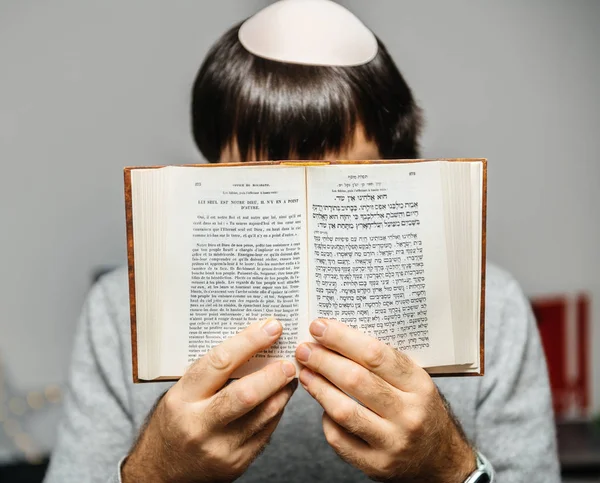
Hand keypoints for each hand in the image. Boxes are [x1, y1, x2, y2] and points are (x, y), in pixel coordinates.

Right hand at [122, 318, 296, 482]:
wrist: (162, 471)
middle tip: (289, 361)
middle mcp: (200, 424)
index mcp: (182, 398)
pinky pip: (266, 431)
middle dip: (273, 374)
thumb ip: (211, 372)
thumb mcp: (180, 392)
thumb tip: (252, 342)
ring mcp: (220, 447)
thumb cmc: (174, 422)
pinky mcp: (236, 463)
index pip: (219, 363)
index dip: (249, 342)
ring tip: (289, 375)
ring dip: (282, 391)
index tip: (271, 328)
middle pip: (245, 394)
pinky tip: (280, 397)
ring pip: (264, 414)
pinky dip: (276, 410)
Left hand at [295, 319, 475, 482]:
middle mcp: (408, 414)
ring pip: (343, 410)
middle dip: (323, 360)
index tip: (320, 327)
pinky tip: (322, 404)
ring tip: (304, 372)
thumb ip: (383, 362)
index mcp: (419, 385)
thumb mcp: (414, 381)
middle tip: (304, 349)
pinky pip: (339, 438)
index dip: (342, 338)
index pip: (375, 355)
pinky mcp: (375, 465)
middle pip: (356, 380)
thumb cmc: (419, 409)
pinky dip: (325, 418)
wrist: (439, 458)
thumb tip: (337, 335)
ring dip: (318, 387)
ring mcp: (392, 442)